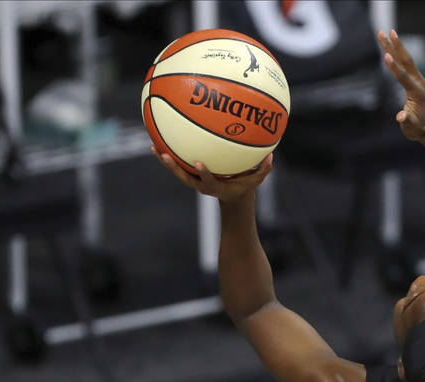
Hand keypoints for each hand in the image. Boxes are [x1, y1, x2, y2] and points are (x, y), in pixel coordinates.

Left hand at [152, 148, 272, 203]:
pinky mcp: (190, 175)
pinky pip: (177, 164)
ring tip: (153, 147)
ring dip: (164, 161)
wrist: (231, 198)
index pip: (208, 180)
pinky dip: (168, 154)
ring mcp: (194, 180)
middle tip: (163, 155)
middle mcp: (201, 184)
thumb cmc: (243, 187)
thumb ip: (263, 170)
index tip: (199, 163)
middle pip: (184, 177)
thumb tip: (272, 156)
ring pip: (176, 171)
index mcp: (215, 186)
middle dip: (173, 167)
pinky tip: (158, 140)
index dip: (204, 172)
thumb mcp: (255, 181)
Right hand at [377, 29, 424, 140]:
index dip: (394, 67)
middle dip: (395, 46)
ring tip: (387, 32)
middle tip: (385, 32)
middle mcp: (419, 82)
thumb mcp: (411, 128)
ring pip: (406, 59)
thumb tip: (401, 117)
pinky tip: (392, 46)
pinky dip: (398, 53)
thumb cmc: (418, 129)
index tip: (386, 55)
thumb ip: (406, 121)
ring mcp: (418, 79)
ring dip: (396, 45)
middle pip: (405, 61)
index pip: (403, 77)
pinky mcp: (415, 79)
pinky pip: (406, 63)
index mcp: (416, 92)